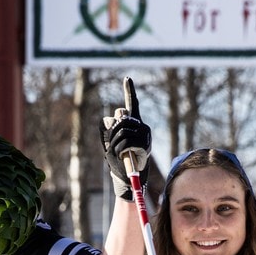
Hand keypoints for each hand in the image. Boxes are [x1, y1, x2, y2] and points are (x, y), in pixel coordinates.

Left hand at [99, 78, 150, 200]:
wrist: (129, 176)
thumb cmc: (119, 160)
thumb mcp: (110, 143)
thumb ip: (110, 129)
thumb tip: (112, 116)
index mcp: (134, 124)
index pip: (132, 104)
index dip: (129, 90)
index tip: (127, 78)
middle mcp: (141, 126)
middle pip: (121, 117)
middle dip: (112, 131)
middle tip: (113, 146)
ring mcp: (144, 134)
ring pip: (122, 129)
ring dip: (114, 143)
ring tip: (118, 153)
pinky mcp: (145, 143)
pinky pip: (126, 140)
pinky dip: (120, 149)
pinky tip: (124, 155)